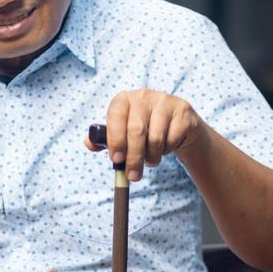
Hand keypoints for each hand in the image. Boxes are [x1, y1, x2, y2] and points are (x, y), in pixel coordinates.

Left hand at [84, 89, 205, 181]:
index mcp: (124, 99)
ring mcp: (165, 101)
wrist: (176, 124)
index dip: (115, 139)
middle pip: (136, 130)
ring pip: (155, 138)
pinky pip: (172, 139)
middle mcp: (143, 95)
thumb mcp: (122, 131)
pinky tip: (165, 147)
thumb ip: (103, 139)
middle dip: (133, 158)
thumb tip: (89, 144)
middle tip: (133, 176)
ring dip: (151, 157)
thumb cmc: (143, 129)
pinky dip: (167, 150)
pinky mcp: (183, 111)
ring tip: (150, 159)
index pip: (115, 116)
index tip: (116, 160)